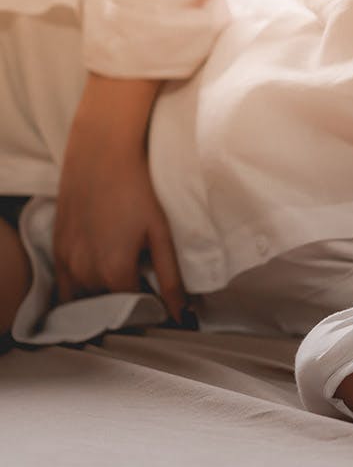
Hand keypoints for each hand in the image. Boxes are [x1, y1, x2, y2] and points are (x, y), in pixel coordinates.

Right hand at [53, 75, 185, 322]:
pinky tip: (98, 272)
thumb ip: (171, 277)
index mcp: (115, 273)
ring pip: (87, 295)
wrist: (103, 153)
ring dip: (104, 294)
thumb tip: (182, 313)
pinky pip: (66, 282)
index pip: (134, 309)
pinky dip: (81, 286)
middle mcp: (85, 272)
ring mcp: (66, 261)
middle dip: (128, 301)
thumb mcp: (162, 233)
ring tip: (125, 274)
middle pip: (110, 304)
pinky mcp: (57, 247)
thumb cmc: (139, 189)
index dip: (151, 307)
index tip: (163, 302)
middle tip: (147, 284)